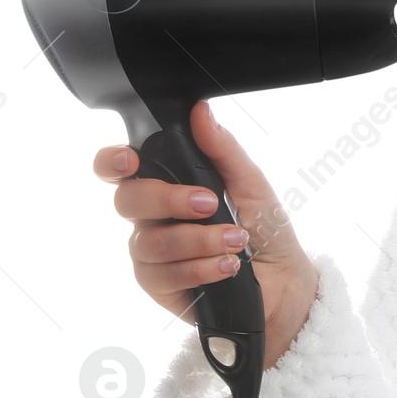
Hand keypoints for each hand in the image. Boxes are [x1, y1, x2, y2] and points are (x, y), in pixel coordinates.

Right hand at [94, 100, 320, 371]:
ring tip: (236, 241)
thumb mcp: (251, 183)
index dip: (113, 162)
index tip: (131, 160)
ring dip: (198, 240)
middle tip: (210, 204)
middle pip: (127, 200)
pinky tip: (227, 266)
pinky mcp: (159, 285)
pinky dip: (200, 268)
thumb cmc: (265, 227)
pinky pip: (162, 275)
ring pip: (149, 242)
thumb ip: (222, 149)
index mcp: (168, 183)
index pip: (120, 169)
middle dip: (169, 200)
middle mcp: (152, 217)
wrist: (284, 281)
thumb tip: (200, 111)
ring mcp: (152, 252)